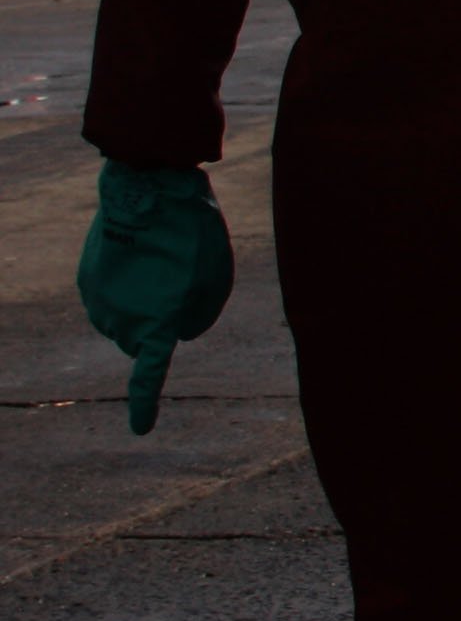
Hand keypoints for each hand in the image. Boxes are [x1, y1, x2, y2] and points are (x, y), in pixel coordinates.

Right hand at [77, 161, 232, 434]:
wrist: (147, 191)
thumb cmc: (191, 237)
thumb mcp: (214, 280)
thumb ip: (199, 317)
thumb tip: (174, 332)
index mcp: (153, 325)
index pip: (149, 374)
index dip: (145, 402)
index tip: (140, 429)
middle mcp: (118, 321)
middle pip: (142, 341)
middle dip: (159, 324)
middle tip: (181, 281)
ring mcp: (97, 301)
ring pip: (126, 318)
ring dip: (144, 301)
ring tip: (162, 262)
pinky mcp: (87, 280)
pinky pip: (114, 296)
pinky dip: (129, 284)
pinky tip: (143, 254)